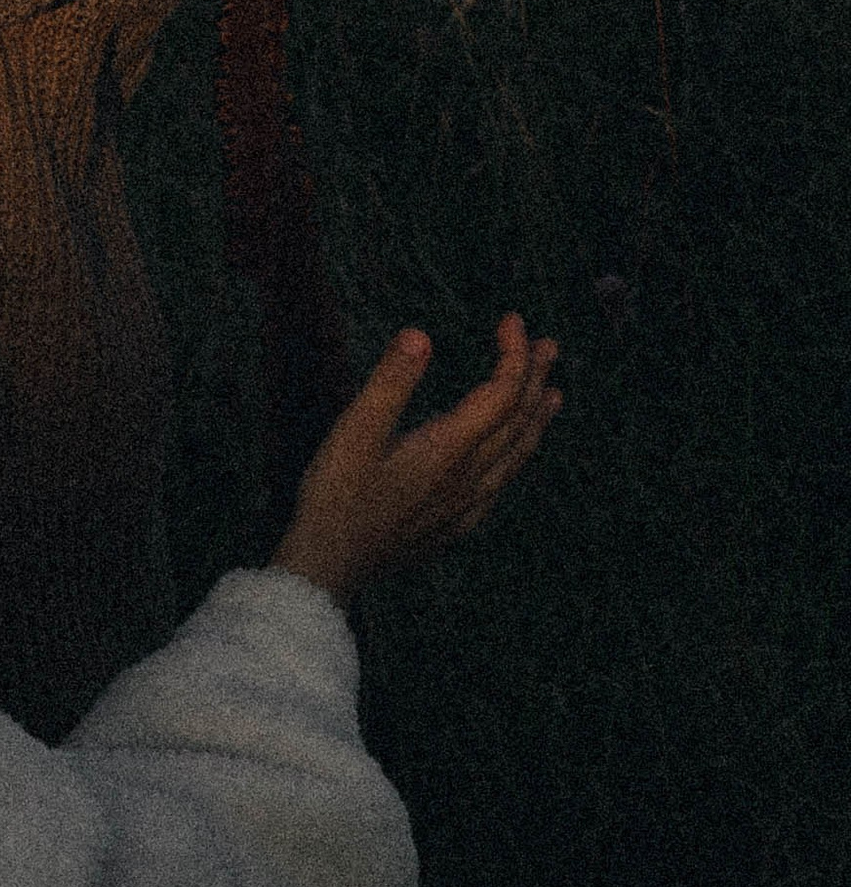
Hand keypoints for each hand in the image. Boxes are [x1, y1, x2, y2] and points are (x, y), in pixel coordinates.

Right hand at [272, 316, 562, 604]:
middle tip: (550, 345)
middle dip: (534, 379)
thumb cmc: (337, 497)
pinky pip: (502, 482)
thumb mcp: (354, 432)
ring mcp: (466, 506)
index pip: (500, 395)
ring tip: (553, 395)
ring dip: (535, 419)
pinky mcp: (456, 524)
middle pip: (516, 422)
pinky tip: (512, 456)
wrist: (332, 566)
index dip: (513, 354)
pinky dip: (518, 455)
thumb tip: (420, 335)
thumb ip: (390, 383)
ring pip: (516, 456)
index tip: (512, 320)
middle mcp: (468, 479)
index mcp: (448, 450)